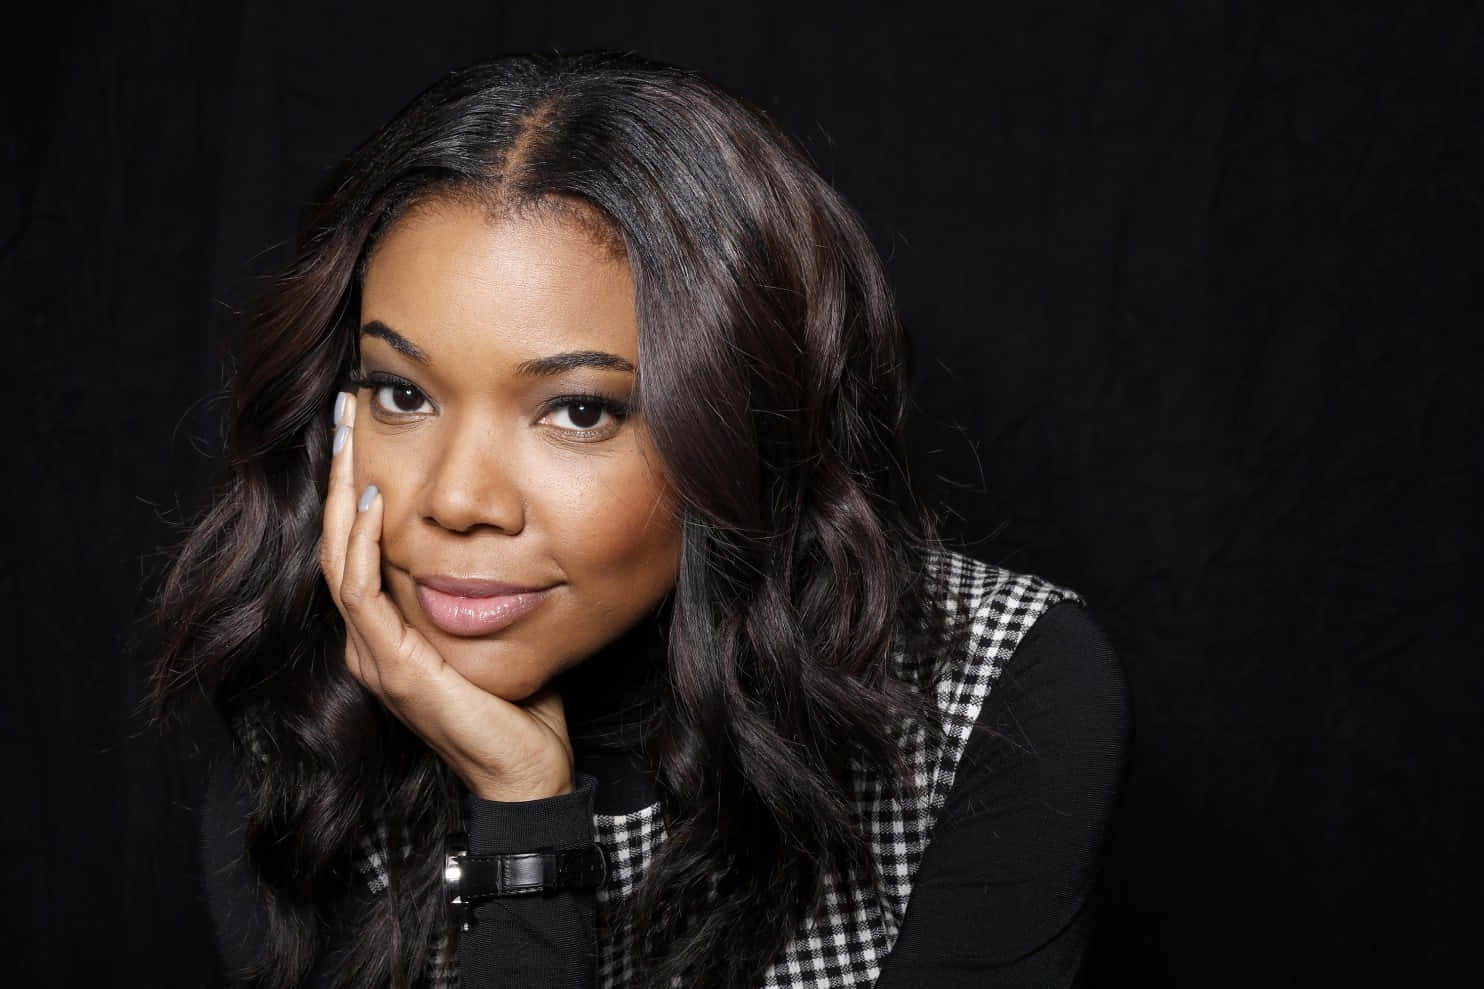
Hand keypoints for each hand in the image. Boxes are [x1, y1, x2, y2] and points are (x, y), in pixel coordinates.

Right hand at [320, 392, 573, 801]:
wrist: (528, 770)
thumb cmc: (521, 704)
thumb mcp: (496, 629)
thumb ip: (481, 588)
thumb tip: (499, 535)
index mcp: (387, 635)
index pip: (356, 550)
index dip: (355, 490)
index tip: (365, 431)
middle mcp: (368, 645)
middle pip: (337, 545)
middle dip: (340, 476)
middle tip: (344, 413)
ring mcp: (374, 658)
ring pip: (339, 562)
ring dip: (343, 498)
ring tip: (349, 442)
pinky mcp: (394, 669)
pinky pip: (363, 595)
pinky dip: (363, 547)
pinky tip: (375, 505)